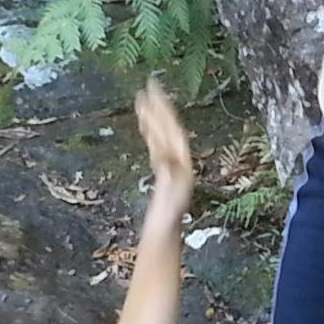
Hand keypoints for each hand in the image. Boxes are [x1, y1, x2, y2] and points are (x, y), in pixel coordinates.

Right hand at [134, 77, 194, 217]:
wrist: (164, 239)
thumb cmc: (165, 223)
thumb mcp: (167, 197)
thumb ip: (168, 176)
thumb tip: (165, 154)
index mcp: (182, 164)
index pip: (173, 129)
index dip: (164, 110)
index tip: (153, 91)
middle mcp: (180, 163)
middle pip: (170, 128)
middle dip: (160, 106)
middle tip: (149, 84)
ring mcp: (172, 167)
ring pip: (163, 135)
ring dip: (154, 117)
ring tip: (141, 99)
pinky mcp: (163, 173)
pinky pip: (157, 145)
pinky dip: (150, 132)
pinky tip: (144, 124)